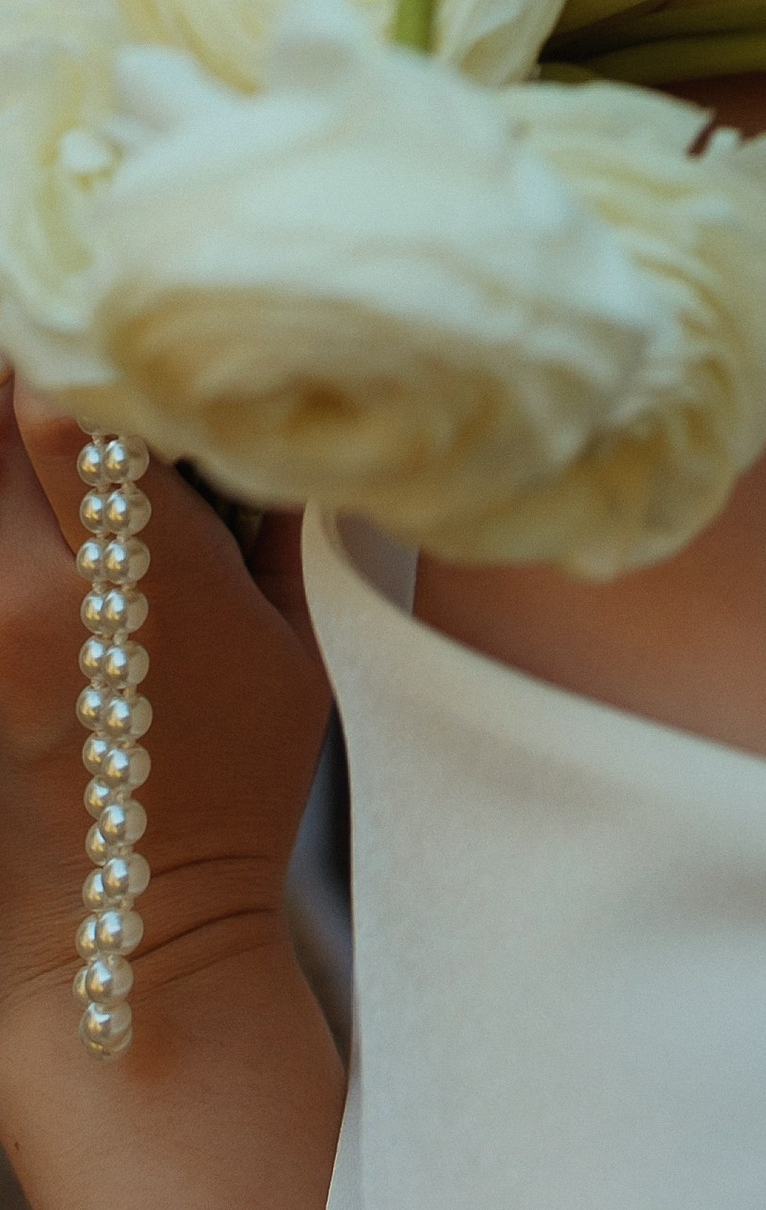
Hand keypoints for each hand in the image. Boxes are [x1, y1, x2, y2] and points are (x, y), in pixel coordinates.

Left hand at [0, 377, 330, 1031]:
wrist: (136, 917)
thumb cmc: (238, 772)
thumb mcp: (293, 628)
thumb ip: (278, 504)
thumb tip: (280, 395)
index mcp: (132, 582)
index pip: (65, 410)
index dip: (76, 336)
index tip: (109, 291)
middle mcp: (32, 596)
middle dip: (21, 360)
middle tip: (58, 316)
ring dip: (0, 424)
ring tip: (36, 394)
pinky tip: (20, 472)